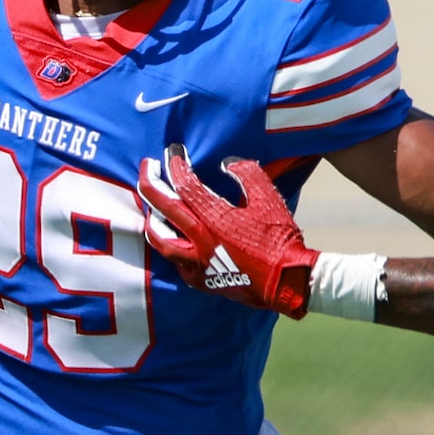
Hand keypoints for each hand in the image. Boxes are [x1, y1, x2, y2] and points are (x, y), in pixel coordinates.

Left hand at [138, 145, 318, 316]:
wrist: (286, 282)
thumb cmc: (279, 239)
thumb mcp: (268, 199)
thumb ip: (246, 173)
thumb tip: (226, 164)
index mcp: (215, 217)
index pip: (184, 184)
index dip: (175, 164)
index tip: (173, 152)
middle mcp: (198, 240)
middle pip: (162, 206)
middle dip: (150, 181)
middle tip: (147, 166)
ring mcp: (195, 262)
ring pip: (159, 238)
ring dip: (152, 217)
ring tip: (152, 206)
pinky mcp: (199, 280)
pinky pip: (173, 259)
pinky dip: (168, 244)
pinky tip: (172, 237)